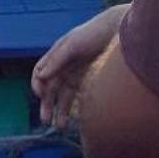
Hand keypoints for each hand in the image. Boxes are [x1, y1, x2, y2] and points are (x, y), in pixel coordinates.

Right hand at [31, 3, 129, 128]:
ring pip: (63, 96)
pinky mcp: (89, 80)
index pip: (40, 73)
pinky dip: (73, 107)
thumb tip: (41, 76)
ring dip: (59, 110)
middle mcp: (64, 65)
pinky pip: (77, 96)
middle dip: (47, 104)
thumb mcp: (74, 44)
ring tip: (60, 126)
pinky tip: (74, 118)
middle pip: (50, 88)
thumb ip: (57, 59)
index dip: (38, 85)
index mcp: (57, 54)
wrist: (120, 31)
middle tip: (46, 121)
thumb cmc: (94, 33)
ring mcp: (76, 73)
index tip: (40, 96)